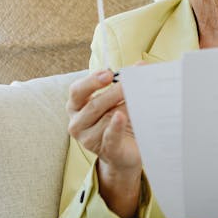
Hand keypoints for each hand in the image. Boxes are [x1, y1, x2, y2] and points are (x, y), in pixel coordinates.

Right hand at [66, 69, 141, 217]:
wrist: (127, 153)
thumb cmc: (120, 121)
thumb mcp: (120, 100)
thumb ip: (127, 82)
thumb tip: (141, 65)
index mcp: (76, 106)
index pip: (77, 91)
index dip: (92, 81)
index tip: (109, 74)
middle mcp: (77, 123)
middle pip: (94, 105)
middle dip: (114, 93)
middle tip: (132, 84)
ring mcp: (89, 140)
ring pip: (106, 119)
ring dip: (124, 108)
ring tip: (139, 103)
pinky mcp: (106, 151)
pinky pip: (110, 137)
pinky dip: (115, 127)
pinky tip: (121, 116)